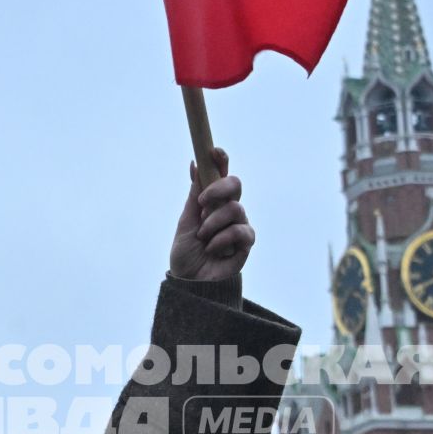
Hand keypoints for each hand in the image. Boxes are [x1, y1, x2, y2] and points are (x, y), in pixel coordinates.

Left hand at [170, 150, 254, 280]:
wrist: (189, 282)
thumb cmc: (186, 253)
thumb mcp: (186, 220)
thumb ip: (194, 194)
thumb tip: (196, 164)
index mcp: (213, 202)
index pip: (221, 175)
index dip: (221, 161)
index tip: (213, 151)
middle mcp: (228, 210)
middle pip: (235, 184)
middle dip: (218, 189)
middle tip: (202, 203)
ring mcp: (239, 225)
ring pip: (235, 208)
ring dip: (213, 223)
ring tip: (203, 238)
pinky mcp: (246, 244)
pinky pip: (240, 231)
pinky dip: (222, 239)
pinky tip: (213, 250)